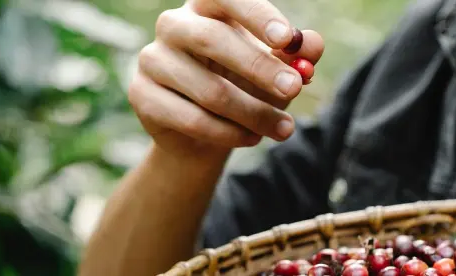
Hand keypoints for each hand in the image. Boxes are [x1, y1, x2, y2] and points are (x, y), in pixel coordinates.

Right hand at [128, 0, 323, 156]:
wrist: (206, 131)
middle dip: (260, 68)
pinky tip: (252, 138)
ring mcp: (152, 59)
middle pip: (213, 40)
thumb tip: (313, 45)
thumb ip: (294, 54)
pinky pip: (192, 119)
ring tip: (285, 129)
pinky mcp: (142, 95)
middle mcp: (173, 25)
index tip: (287, 38)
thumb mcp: (274, 68)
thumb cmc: (245, 85)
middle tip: (294, 89)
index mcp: (206, 7)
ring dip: (254, 113)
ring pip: (209, 90)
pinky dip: (229, 134)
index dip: (256, 15)